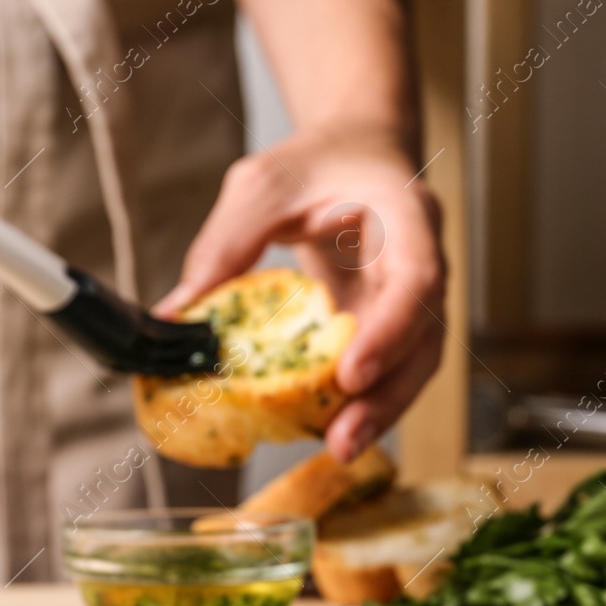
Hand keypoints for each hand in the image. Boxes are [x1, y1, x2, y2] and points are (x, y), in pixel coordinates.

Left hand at [155, 125, 445, 461]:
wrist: (356, 157)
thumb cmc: (316, 165)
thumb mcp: (263, 183)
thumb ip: (228, 241)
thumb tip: (179, 312)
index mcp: (405, 216)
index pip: (417, 278)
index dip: (391, 330)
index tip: (350, 373)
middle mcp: (423, 263)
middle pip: (425, 340)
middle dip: (388, 395)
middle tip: (342, 439)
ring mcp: (413, 301)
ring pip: (414, 366)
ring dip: (379, 411)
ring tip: (336, 447)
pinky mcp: (392, 326)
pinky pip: (388, 371)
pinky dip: (362, 402)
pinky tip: (326, 428)